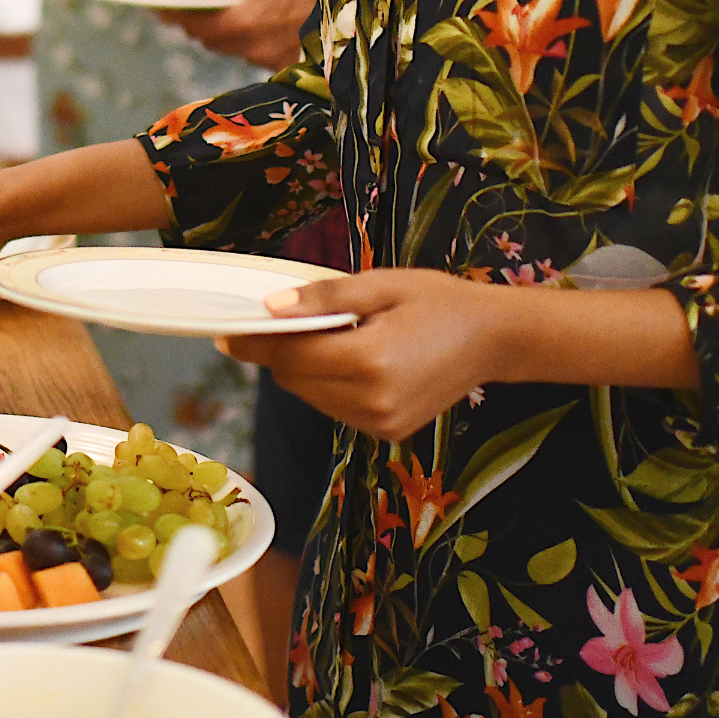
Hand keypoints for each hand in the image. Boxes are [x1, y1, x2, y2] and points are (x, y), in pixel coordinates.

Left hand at [165, 0, 313, 66]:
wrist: (359, 0)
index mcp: (243, 23)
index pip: (193, 25)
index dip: (174, 15)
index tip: (161, 4)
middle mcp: (253, 50)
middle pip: (210, 41)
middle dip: (195, 24)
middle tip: (186, 4)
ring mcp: (270, 62)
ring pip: (231, 49)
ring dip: (220, 33)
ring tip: (218, 9)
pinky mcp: (287, 67)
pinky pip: (254, 55)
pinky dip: (246, 40)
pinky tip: (253, 22)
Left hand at [215, 270, 505, 441]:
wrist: (493, 339)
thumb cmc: (439, 301)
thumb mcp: (381, 285)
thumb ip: (323, 298)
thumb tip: (270, 307)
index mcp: (369, 361)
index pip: (291, 354)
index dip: (254, 342)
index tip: (225, 332)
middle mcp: (371, 401)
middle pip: (295, 380)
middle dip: (277, 354)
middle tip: (269, 325)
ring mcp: (381, 423)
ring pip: (310, 397)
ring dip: (301, 370)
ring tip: (318, 337)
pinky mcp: (388, 433)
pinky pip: (334, 409)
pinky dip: (326, 386)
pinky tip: (344, 359)